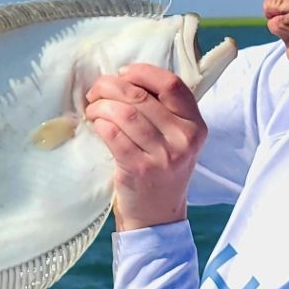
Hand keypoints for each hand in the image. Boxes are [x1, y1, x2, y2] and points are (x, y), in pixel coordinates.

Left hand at [85, 64, 206, 231]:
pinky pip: (113, 135)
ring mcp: (163, 156)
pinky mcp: (139, 169)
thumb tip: (126, 79)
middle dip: (110, 87)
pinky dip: (100, 124)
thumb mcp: (177, 139)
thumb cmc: (162, 170)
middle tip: (96, 91)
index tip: (123, 73)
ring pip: (125, 114)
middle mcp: (184, 139)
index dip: (142, 73)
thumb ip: (164, 111)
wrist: (158, 215)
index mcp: (196, 126)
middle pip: (141, 96)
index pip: (171, 85)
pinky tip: (96, 125)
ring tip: (93, 108)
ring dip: (100, 105)